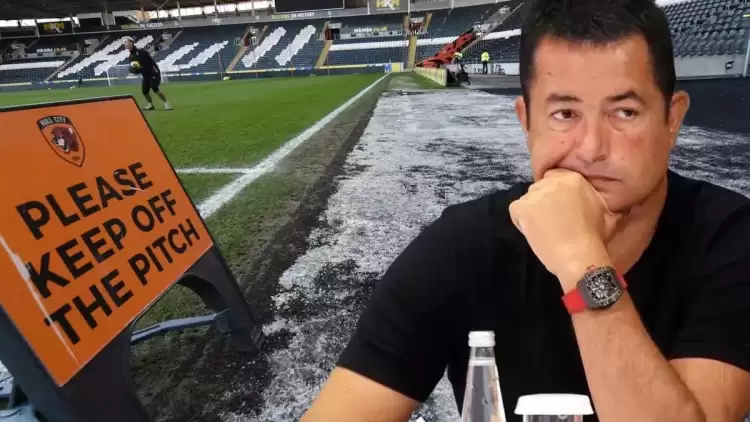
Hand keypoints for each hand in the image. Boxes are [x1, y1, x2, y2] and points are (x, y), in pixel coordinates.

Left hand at [509, 169, 620, 289]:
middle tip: (552, 221)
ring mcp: (536, 194)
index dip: (555, 194)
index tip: (559, 208)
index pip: (555, 178)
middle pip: (540, 188)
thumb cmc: (594, 237)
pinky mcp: (522, 207)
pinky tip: (534, 232)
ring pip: (529, 200)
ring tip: (545, 229)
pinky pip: (516, 211)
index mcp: (573, 178)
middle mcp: (553, 182)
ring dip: (533, 212)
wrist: (579, 255)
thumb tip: (592, 197)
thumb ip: (592, 197)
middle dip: (544, 202)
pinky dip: (521, 221)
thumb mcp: (603, 210)